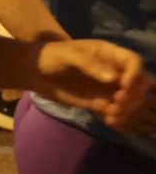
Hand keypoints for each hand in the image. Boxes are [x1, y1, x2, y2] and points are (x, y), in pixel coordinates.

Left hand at [33, 39, 149, 129]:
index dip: (134, 74)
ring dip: (128, 108)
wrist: (34, 72)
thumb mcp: (67, 55)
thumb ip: (89, 64)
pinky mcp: (101, 101)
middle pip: (140, 82)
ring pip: (132, 98)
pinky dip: (119, 117)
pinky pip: (118, 111)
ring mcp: (108, 87)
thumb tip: (112, 78)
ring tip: (111, 113)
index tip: (123, 85)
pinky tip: (108, 120)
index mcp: (108, 53)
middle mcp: (113, 70)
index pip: (134, 61)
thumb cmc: (50, 56)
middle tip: (118, 101)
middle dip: (135, 94)